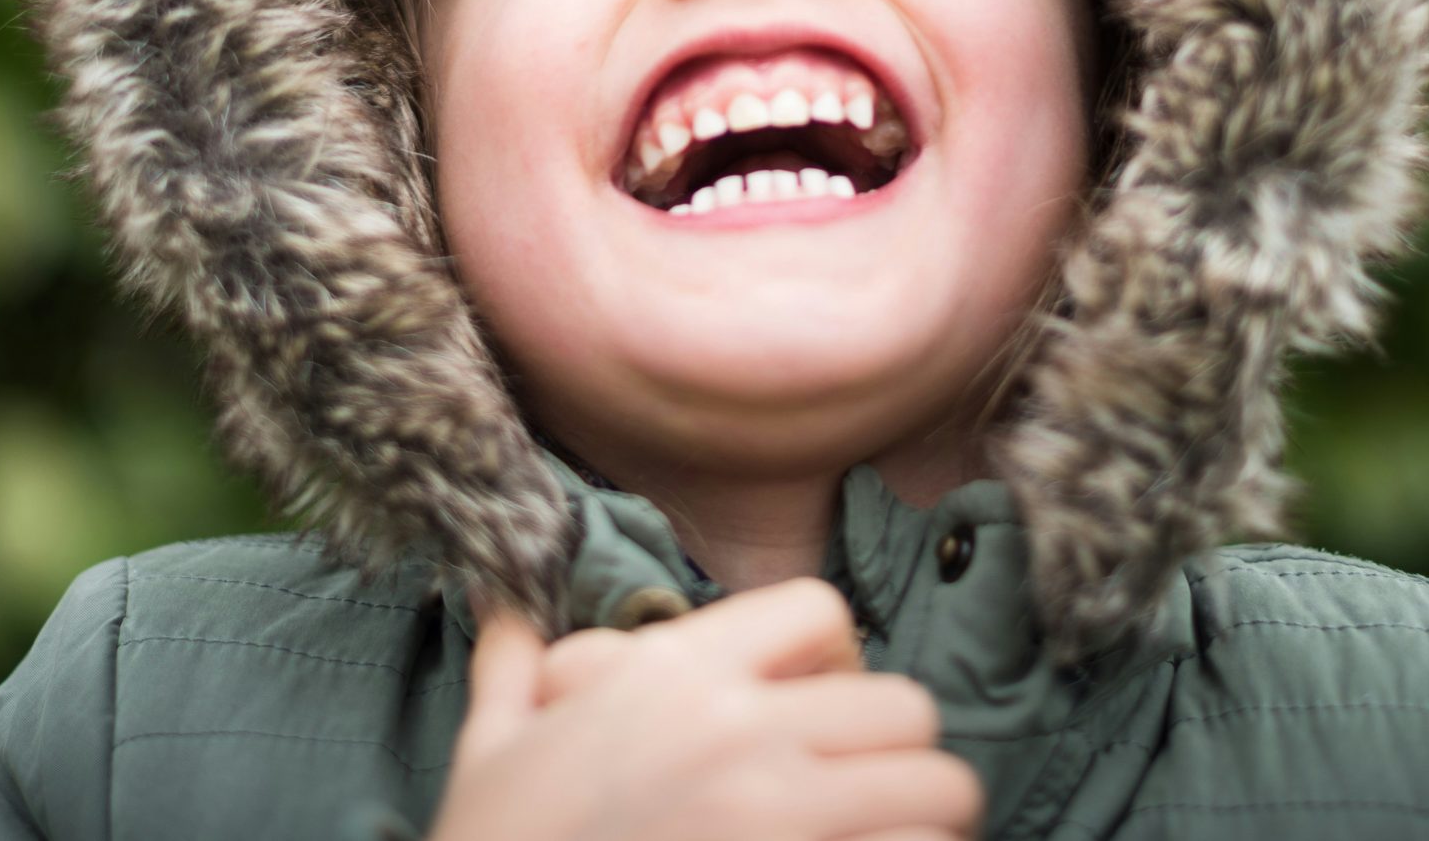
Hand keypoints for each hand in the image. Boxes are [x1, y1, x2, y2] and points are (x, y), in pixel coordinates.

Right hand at [425, 577, 982, 840]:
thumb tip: (501, 611)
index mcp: (672, 678)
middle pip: (905, 707)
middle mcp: (739, 736)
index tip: (816, 709)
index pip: (819, 611)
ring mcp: (782, 823)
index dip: (835, 658)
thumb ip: (511, 672)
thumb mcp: (489, 752)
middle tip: (865, 797)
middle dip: (897, 754)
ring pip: (939, 793)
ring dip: (922, 824)